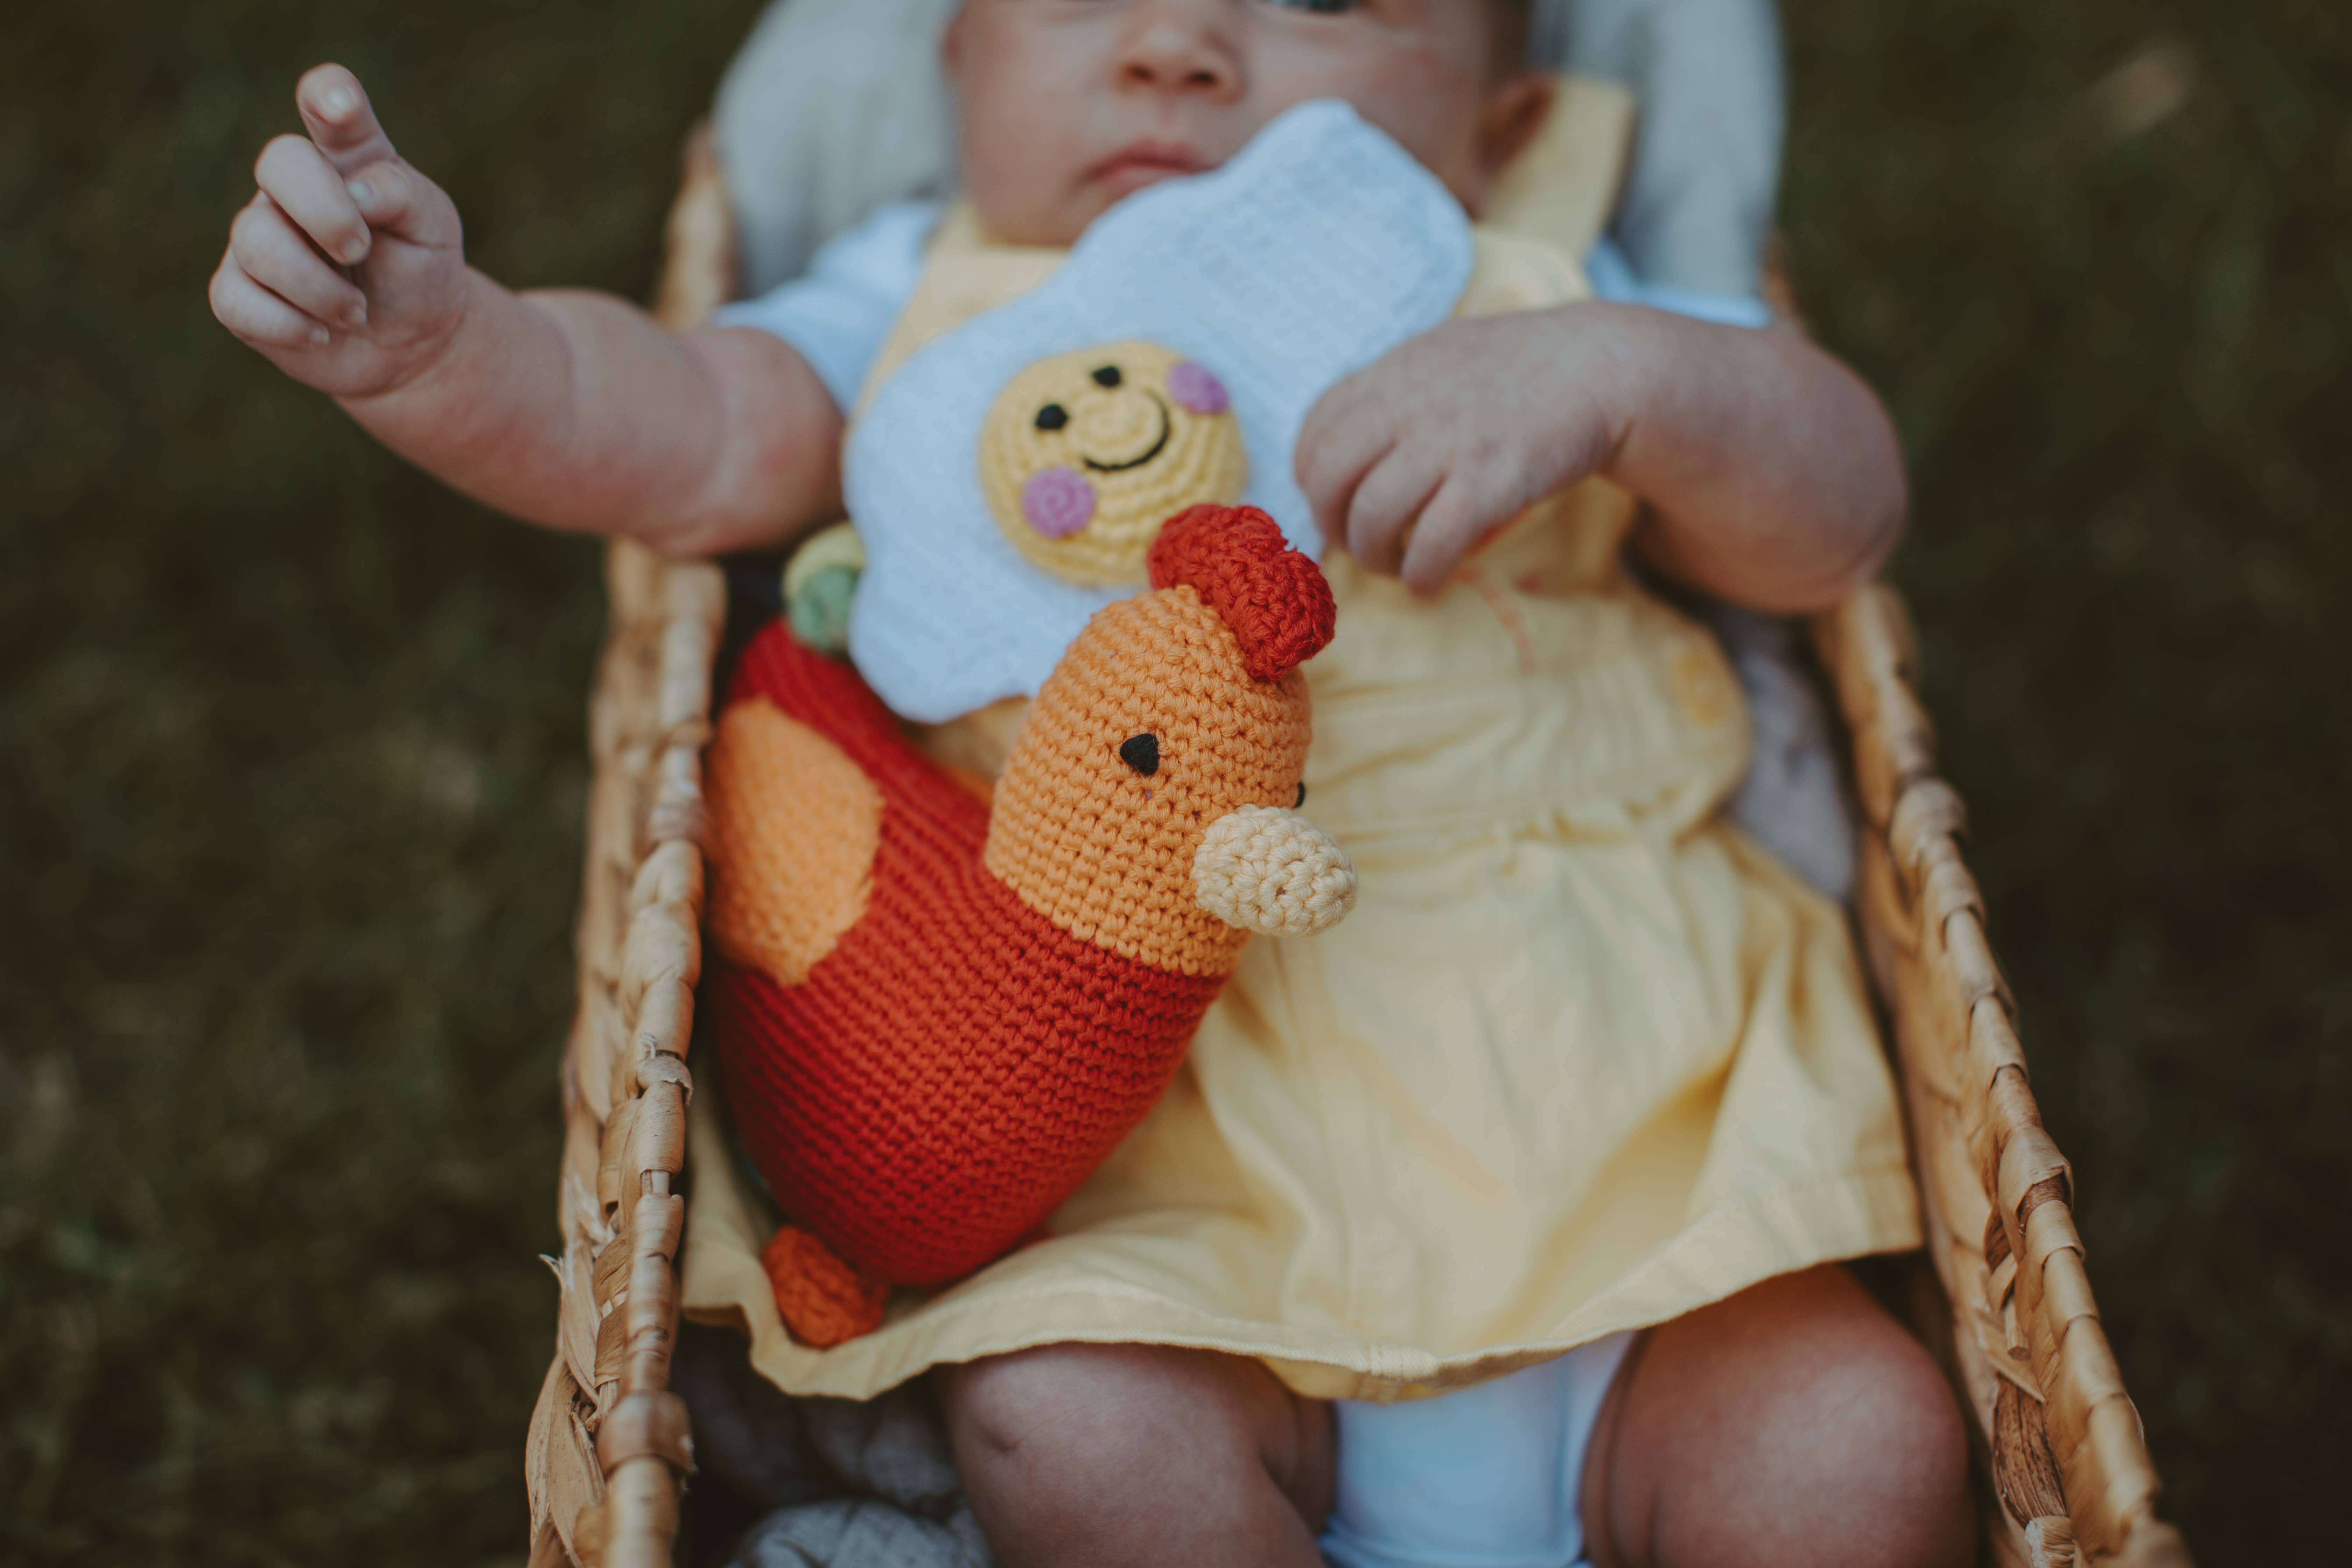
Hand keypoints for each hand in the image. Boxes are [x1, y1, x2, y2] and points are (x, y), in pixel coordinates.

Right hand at [209, 65, 468, 398]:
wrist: (412, 345)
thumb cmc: (419, 273)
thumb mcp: (432, 230)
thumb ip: (402, 195)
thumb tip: (356, 193)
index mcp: (348, 158)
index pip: (328, 102)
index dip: (329, 95)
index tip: (341, 104)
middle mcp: (294, 187)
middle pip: (279, 162)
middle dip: (325, 213)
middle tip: (360, 251)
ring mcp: (259, 235)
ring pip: (256, 240)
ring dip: (319, 289)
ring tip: (358, 311)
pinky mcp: (239, 291)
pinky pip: (235, 300)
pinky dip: (286, 325)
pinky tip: (321, 334)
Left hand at [1296, 311, 1626, 594]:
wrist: (1598, 367)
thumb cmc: (1516, 370)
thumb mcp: (1438, 357)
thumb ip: (1388, 394)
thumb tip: (1340, 446)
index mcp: (1391, 374)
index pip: (1315, 432)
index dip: (1312, 479)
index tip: (1334, 503)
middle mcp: (1408, 405)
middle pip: (1328, 479)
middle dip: (1332, 524)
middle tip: (1356, 543)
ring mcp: (1447, 444)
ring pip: (1371, 518)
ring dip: (1373, 556)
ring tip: (1393, 565)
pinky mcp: (1487, 484)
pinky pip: (1430, 546)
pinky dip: (1419, 575)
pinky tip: (1427, 581)